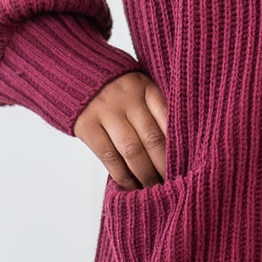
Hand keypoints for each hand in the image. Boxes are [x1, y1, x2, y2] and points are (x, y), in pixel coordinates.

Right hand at [73, 71, 168, 187]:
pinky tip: (132, 186)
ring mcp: (105, 111)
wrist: (72, 72)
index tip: (189, 163)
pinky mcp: (87, 125)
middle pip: (152, 137)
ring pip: (131, 150)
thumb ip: (154, 108)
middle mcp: (127, 98)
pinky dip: (122, 175)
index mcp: (145, 86)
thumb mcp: (138, 86)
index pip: (168, 117)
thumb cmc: (116, 87)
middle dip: (165, 165)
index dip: (179, 144)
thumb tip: (178, 147)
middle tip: (175, 183)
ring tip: (155, 188)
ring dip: (145, 174)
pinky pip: (108, 156)